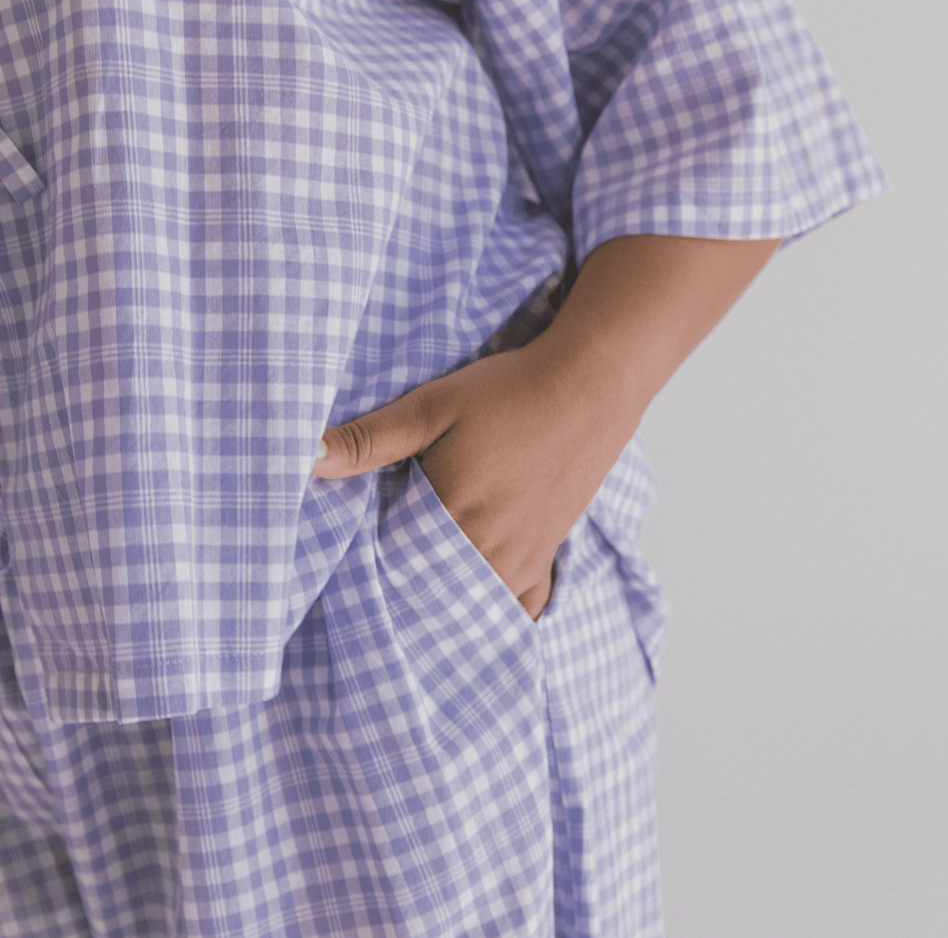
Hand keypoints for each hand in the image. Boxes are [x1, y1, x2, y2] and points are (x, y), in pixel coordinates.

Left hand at [311, 233, 781, 619]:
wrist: (589, 385)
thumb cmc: (507, 391)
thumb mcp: (431, 405)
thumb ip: (369, 439)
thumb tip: (304, 456)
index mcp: (451, 516)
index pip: (390, 571)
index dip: (362, 577)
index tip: (339, 578)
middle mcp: (487, 550)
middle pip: (429, 598)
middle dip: (400, 600)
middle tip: (366, 603)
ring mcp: (522, 558)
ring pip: (471, 609)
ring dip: (442, 609)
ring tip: (410, 608)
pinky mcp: (547, 555)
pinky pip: (520, 608)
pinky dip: (496, 615)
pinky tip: (473, 610)